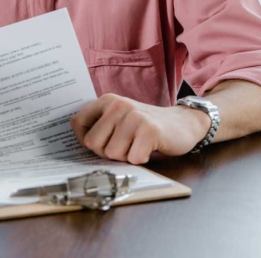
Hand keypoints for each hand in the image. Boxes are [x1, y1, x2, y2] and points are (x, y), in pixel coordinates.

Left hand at [70, 93, 210, 163]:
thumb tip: (79, 145)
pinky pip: (132, 158)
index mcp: (107, 100)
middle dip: (107, 152)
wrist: (183, 123)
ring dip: (126, 157)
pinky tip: (148, 149)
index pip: (77, 122)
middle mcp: (118, 105)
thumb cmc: (146, 126)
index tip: (99, 144)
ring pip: (112, 153)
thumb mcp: (120, 119)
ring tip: (138, 145)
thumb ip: (100, 126)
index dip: (84, 140)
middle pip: (93, 143)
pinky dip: (140, 160)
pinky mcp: (150, 130)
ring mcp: (134, 116)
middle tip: (125, 146)